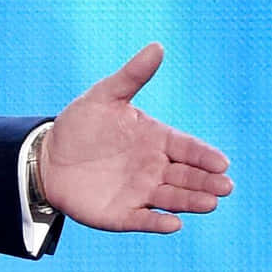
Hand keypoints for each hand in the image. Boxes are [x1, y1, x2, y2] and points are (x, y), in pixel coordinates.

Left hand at [38, 42, 231, 232]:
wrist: (46, 157)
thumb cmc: (80, 125)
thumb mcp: (103, 96)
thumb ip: (132, 76)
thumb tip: (157, 46)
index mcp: (156, 140)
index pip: (188, 148)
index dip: (205, 156)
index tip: (222, 163)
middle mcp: (154, 168)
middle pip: (187, 176)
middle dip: (207, 182)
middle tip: (225, 187)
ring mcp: (140, 192)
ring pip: (172, 199)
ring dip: (191, 201)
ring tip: (210, 203)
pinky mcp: (121, 214)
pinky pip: (143, 220)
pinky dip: (158, 223)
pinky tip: (173, 224)